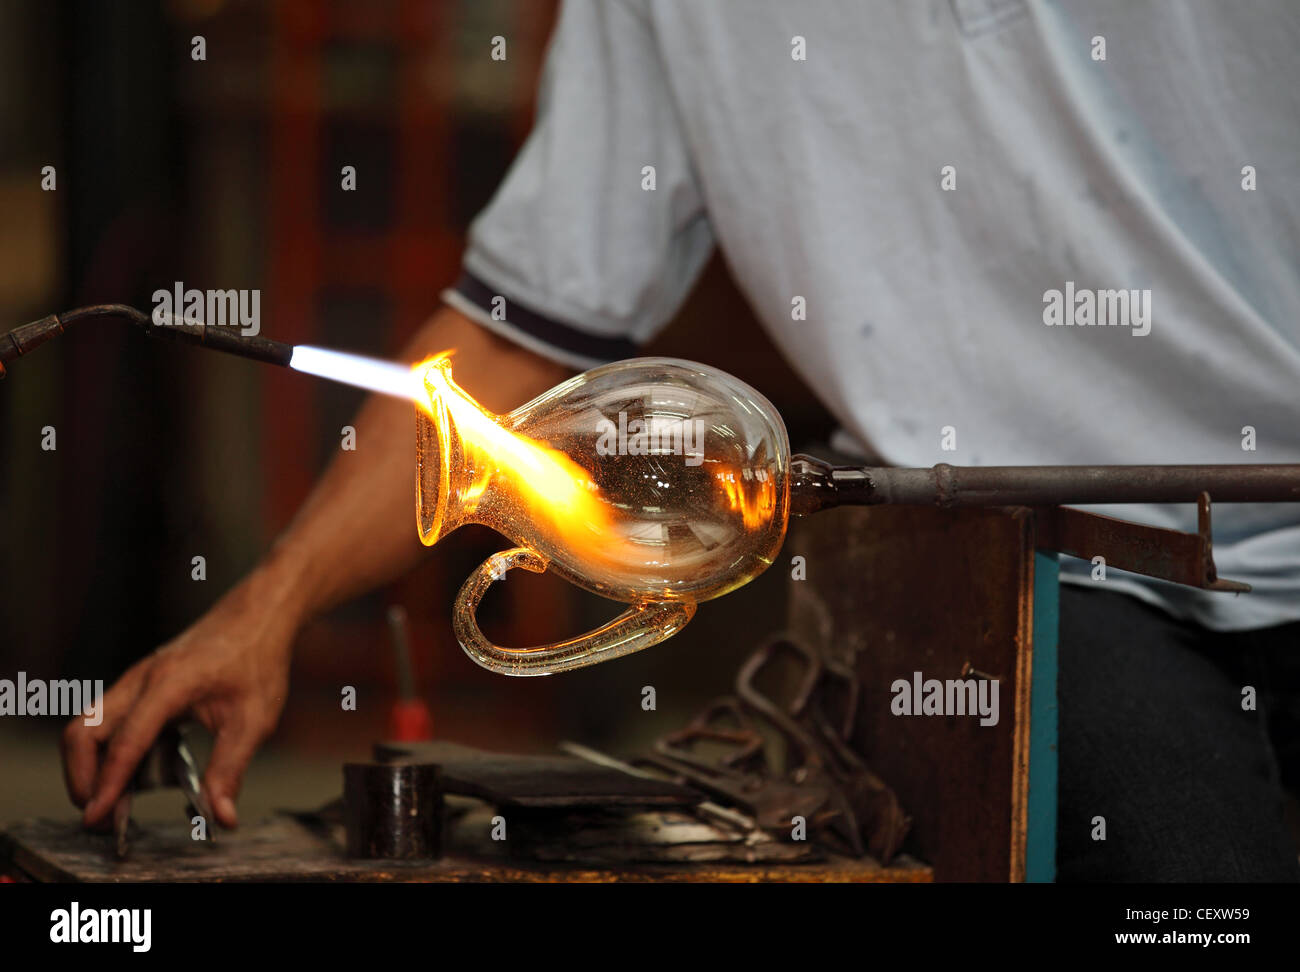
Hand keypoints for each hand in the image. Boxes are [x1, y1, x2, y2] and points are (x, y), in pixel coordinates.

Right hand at [61, 566, 301, 829]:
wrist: (257, 617)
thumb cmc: (258, 660)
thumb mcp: (254, 719)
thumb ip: (230, 769)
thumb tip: (220, 816)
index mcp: (168, 684)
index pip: (125, 741)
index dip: (108, 784)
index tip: (98, 818)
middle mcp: (141, 680)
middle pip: (83, 732)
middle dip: (83, 779)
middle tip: (103, 817)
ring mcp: (135, 681)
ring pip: (87, 727)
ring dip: (91, 767)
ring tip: (117, 804)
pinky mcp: (138, 687)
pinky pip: (106, 722)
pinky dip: (109, 753)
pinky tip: (136, 777)